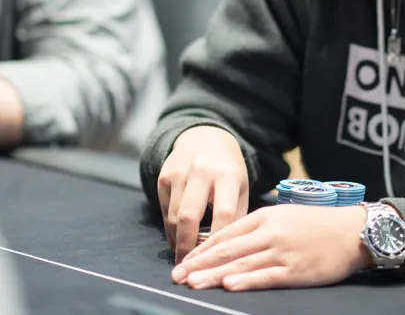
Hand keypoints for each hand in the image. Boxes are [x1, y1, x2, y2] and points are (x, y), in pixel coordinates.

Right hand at [157, 126, 248, 262]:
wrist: (204, 137)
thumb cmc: (228, 169)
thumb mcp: (241, 186)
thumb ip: (236, 214)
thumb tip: (227, 251)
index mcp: (227, 174)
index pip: (223, 213)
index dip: (219, 240)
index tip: (218, 262)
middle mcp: (201, 171)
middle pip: (189, 217)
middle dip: (187, 246)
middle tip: (190, 267)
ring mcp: (179, 172)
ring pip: (173, 217)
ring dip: (177, 241)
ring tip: (184, 257)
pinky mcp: (163, 176)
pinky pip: (164, 210)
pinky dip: (170, 228)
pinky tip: (177, 238)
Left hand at [171, 204, 370, 290]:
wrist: (352, 230)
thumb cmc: (317, 224)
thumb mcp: (283, 216)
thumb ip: (258, 228)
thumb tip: (229, 243)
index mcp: (264, 217)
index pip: (225, 233)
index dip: (201, 249)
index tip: (182, 261)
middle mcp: (269, 233)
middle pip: (227, 250)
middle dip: (199, 264)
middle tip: (177, 276)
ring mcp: (282, 252)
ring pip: (241, 264)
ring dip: (213, 274)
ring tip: (193, 283)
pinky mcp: (296, 270)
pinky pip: (266, 276)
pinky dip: (246, 281)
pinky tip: (229, 285)